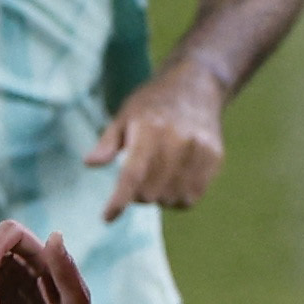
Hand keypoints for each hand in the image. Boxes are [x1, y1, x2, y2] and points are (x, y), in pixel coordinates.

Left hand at [86, 64, 226, 220]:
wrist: (196, 85)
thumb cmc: (152, 104)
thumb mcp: (124, 115)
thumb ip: (108, 142)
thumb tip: (89, 163)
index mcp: (149, 129)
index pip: (132, 175)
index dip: (119, 201)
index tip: (107, 218)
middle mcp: (177, 140)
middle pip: (150, 193)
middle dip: (138, 195)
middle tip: (139, 177)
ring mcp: (199, 150)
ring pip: (171, 199)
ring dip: (159, 197)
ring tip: (158, 175)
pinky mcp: (214, 158)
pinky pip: (191, 197)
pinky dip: (178, 197)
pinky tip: (174, 179)